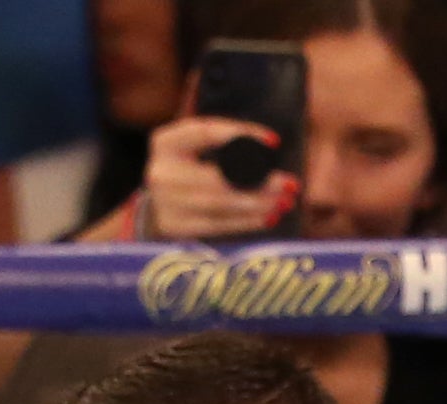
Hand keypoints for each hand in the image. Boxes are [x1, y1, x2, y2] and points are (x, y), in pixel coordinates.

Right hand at [140, 115, 298, 240]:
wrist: (156, 206)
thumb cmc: (187, 170)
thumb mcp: (195, 148)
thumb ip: (223, 143)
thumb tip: (269, 147)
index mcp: (165, 142)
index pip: (207, 132)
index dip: (241, 135)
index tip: (275, 142)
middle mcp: (160, 172)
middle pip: (216, 177)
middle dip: (259, 182)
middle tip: (290, 184)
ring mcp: (164, 203)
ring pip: (219, 204)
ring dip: (257, 205)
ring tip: (285, 203)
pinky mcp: (174, 227)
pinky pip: (216, 225)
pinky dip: (245, 222)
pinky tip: (268, 218)